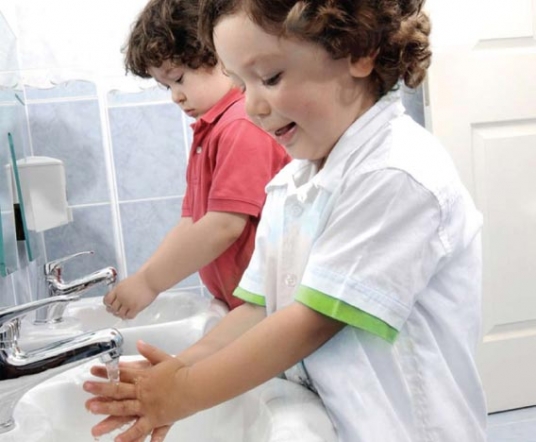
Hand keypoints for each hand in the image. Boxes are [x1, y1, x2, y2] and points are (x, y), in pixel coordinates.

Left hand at [84, 341, 198, 441]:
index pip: (121, 373)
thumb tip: (139, 342)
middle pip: (118, 391)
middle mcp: (143, 391)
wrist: (195, 383)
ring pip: (125, 411)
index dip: (106, 373)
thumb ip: (150, 351)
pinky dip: (130, 436)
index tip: (92, 372)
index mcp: (144, 376)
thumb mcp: (165, 358)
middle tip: (86, 395)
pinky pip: (140, 428)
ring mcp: (148, 405)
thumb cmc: (182, 371)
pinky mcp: (156, 418)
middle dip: (101, 392)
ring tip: (94, 423)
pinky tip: (119, 441)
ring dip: (109, 415)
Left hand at [104, 272, 157, 318]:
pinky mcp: (136, 307)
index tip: (109, 305)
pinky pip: (129, 316)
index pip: (107, 300)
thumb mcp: (127, 281)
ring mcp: (128, 302)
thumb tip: (120, 294)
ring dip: (122, 315)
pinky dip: (129, 316)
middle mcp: (121, 296)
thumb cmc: (143, 278)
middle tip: (116, 311)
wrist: (151, 279)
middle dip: (114, 311)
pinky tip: (130, 314)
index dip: (107, 304)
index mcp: (118, 289)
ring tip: (124, 314)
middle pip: (113, 308)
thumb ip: (122, 289)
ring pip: (120, 314)